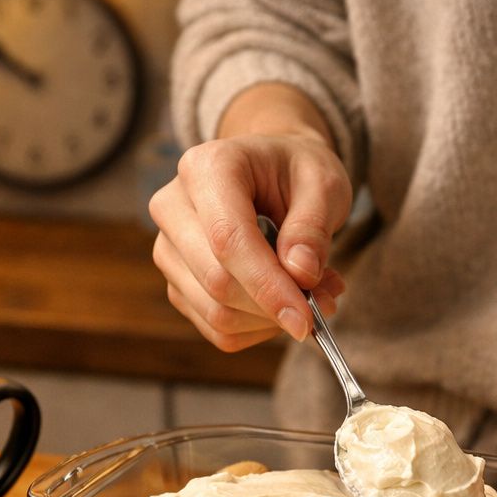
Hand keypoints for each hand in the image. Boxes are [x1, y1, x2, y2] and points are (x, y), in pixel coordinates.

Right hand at [149, 85, 352, 348]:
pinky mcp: (177, 282)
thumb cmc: (297, 173)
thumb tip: (301, 274)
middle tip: (327, 299)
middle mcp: (173, 207)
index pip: (228, 240)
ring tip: (314, 293)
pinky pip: (217, 327)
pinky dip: (259, 328)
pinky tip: (286, 302)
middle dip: (275, 306)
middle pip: (217, 282)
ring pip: (215, 312)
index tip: (306, 318)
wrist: (273, 172)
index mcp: (207, 168)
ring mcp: (169, 248)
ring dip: (271, 320)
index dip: (267, 286)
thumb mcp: (324, 184)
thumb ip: (313, 227)